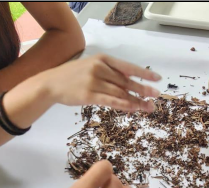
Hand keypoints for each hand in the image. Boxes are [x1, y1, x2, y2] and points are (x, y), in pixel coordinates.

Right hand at [40, 54, 161, 111]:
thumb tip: (131, 85)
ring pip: (120, 92)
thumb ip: (110, 73)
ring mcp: (94, 81)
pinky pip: (110, 101)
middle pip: (126, 81)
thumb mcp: (92, 66)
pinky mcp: (88, 95)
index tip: (157, 79)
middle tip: (156, 96)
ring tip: (147, 107)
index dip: (144, 74)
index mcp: (102, 59)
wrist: (51, 83)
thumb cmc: (74, 76)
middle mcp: (100, 68)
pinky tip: (133, 109)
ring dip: (136, 101)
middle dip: (143, 90)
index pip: (128, 66)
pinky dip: (123, 105)